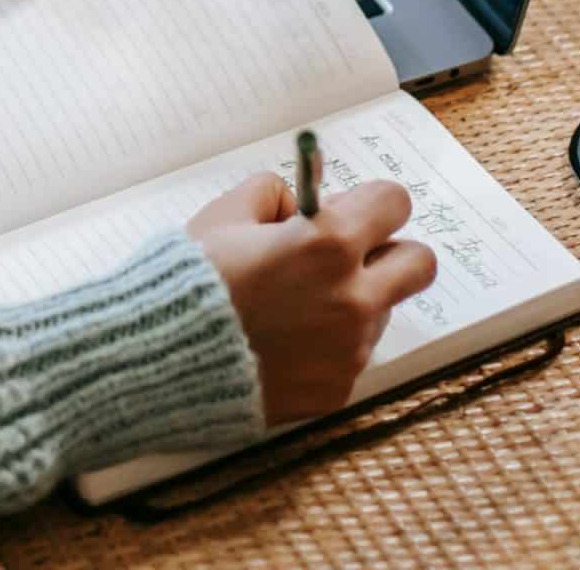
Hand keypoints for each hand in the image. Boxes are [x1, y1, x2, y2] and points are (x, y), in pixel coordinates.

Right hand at [186, 173, 436, 422]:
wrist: (159, 360)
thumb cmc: (190, 281)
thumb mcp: (228, 214)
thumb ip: (278, 192)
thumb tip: (310, 189)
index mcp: (329, 243)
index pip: (395, 202)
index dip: (370, 203)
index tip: (348, 212)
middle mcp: (352, 297)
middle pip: (420, 263)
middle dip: (390, 252)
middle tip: (350, 257)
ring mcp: (349, 350)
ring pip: (383, 312)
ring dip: (356, 301)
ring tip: (296, 306)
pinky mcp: (337, 390)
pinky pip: (352, 356)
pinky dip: (329, 346)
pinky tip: (285, 343)